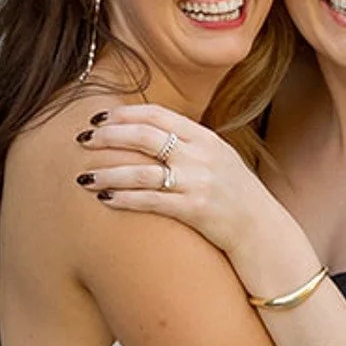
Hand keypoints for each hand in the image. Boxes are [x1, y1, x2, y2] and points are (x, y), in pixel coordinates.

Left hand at [75, 104, 303, 283]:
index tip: (98, 118)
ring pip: (142, 171)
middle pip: (144, 136)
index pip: (156, 114)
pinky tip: (105, 199)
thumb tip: (147, 133)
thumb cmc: (235, 197)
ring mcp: (199, 182)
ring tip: (83, 177)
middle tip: (83, 140)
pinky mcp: (195, 210)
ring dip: (108, 173)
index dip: (123, 114)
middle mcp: (201, 155)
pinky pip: (151, 201)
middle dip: (109, 137)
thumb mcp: (217, 159)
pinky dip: (125, 199)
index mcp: (205, 137)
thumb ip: (187, 145)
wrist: (263, 231)